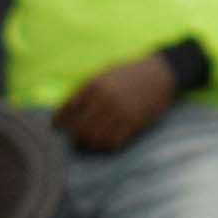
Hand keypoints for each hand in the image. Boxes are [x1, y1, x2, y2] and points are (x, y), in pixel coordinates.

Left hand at [58, 52, 180, 152]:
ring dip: (88, 143)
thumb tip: (70, 108)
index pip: (69, 108)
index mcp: (95, 85)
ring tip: (87, 144)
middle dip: (73, 135)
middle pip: (79, 127)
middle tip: (73, 138)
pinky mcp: (134, 123)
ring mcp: (120, 113)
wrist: (161, 72)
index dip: (60, 120)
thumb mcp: (105, 72)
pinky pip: (114, 142)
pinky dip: (106, 146)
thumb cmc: (130, 72)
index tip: (56, 127)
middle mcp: (105, 100)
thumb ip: (88, 88)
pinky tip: (104, 144)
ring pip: (95, 138)